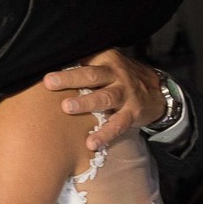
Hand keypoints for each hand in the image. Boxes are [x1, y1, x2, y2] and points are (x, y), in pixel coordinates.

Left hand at [43, 50, 161, 150]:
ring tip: (68, 108)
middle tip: (50, 83)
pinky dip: (105, 134)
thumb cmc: (119, 79)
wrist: (156, 91)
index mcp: (106, 61)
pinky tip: (91, 143)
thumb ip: (83, 66)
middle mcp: (116, 75)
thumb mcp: (105, 66)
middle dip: (70, 79)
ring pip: (105, 97)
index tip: (46, 70)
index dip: (66, 64)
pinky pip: (118, 124)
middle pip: (92, 75)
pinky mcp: (133, 113)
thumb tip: (48, 67)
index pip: (84, 61)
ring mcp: (126, 94)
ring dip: (86, 103)